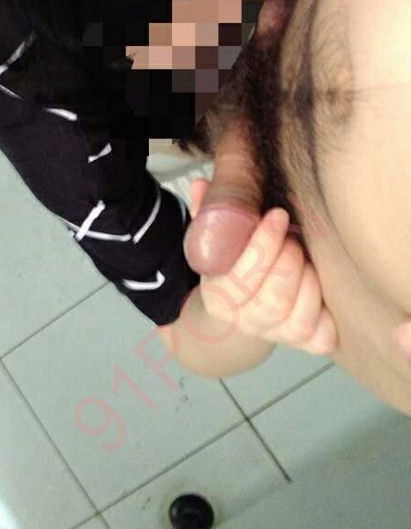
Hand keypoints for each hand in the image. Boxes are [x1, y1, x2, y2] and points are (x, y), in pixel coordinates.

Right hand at [197, 206, 336, 355]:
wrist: (245, 309)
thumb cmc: (237, 262)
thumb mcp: (219, 237)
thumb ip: (210, 212)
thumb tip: (201, 185)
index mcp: (218, 296)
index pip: (240, 278)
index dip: (263, 245)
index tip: (278, 215)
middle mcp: (246, 322)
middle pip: (274, 300)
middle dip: (290, 260)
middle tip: (294, 237)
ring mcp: (278, 336)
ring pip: (299, 316)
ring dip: (309, 280)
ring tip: (306, 257)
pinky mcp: (308, 343)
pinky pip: (323, 336)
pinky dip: (326, 308)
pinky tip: (320, 284)